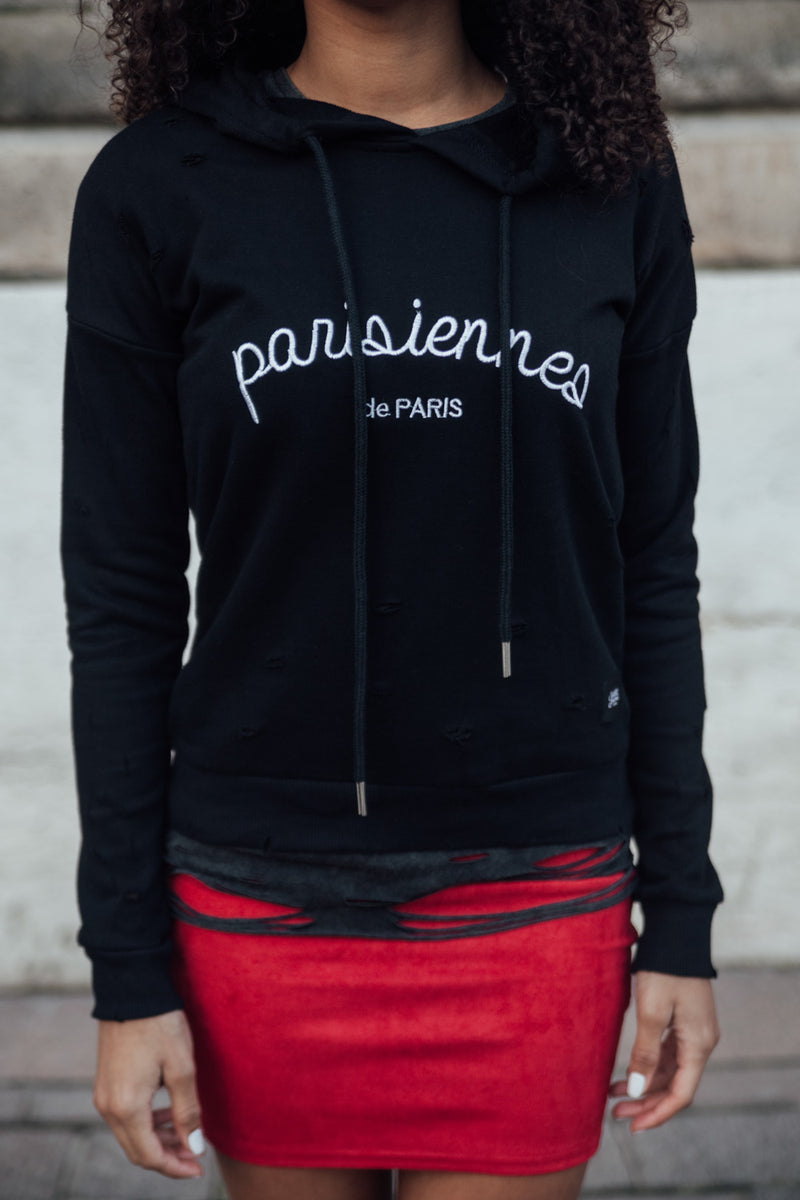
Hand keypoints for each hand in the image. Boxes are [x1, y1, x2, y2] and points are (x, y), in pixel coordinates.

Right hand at [93, 1008, 204, 1177]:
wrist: (132, 989)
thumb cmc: (160, 1025)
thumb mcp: (181, 1067)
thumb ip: (188, 1112)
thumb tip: (195, 1147)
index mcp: (126, 1107)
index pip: (149, 1156)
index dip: (175, 1167)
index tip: (199, 1168)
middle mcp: (108, 1107)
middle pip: (137, 1150)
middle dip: (167, 1157)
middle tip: (196, 1154)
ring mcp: (103, 1095)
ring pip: (130, 1135)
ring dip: (158, 1140)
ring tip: (187, 1134)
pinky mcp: (105, 1083)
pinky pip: (125, 1117)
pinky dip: (147, 1123)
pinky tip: (168, 1113)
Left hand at [608, 970, 719, 1130]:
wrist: (676, 934)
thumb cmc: (663, 970)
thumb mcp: (650, 1012)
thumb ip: (645, 1053)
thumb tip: (637, 1090)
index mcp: (698, 1044)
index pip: (681, 1094)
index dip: (657, 1114)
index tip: (632, 1126)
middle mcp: (702, 1042)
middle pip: (675, 1084)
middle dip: (645, 1101)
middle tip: (615, 1112)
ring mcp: (695, 1031)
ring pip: (671, 1070)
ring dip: (644, 1083)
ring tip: (613, 1092)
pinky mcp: (685, 1020)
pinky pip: (669, 1053)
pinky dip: (650, 1065)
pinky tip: (630, 1069)